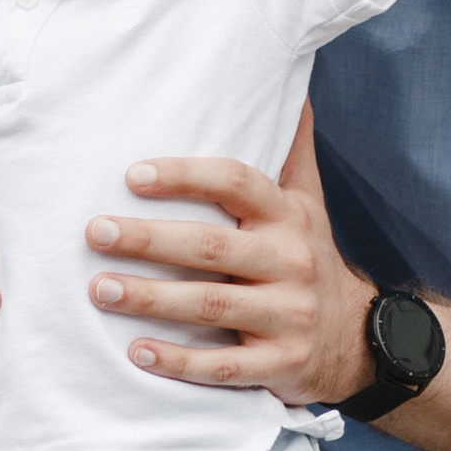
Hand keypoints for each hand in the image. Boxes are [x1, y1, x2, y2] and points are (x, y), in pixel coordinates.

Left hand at [81, 110, 372, 405]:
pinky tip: (136, 353)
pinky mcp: (280, 364)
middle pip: (210, 247)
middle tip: (94, 232)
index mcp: (288, 216)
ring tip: (99, 289)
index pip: (235, 183)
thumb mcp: (307, 202)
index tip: (132, 174)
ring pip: (210, 306)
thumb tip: (291, 84)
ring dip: (151, 299)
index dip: (185, 176)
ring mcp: (288, 316)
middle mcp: (291, 261)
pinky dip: (179, 362)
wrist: (356, 339)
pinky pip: (224, 367)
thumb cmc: (307, 259)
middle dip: (148, 239)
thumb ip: (291, 149)